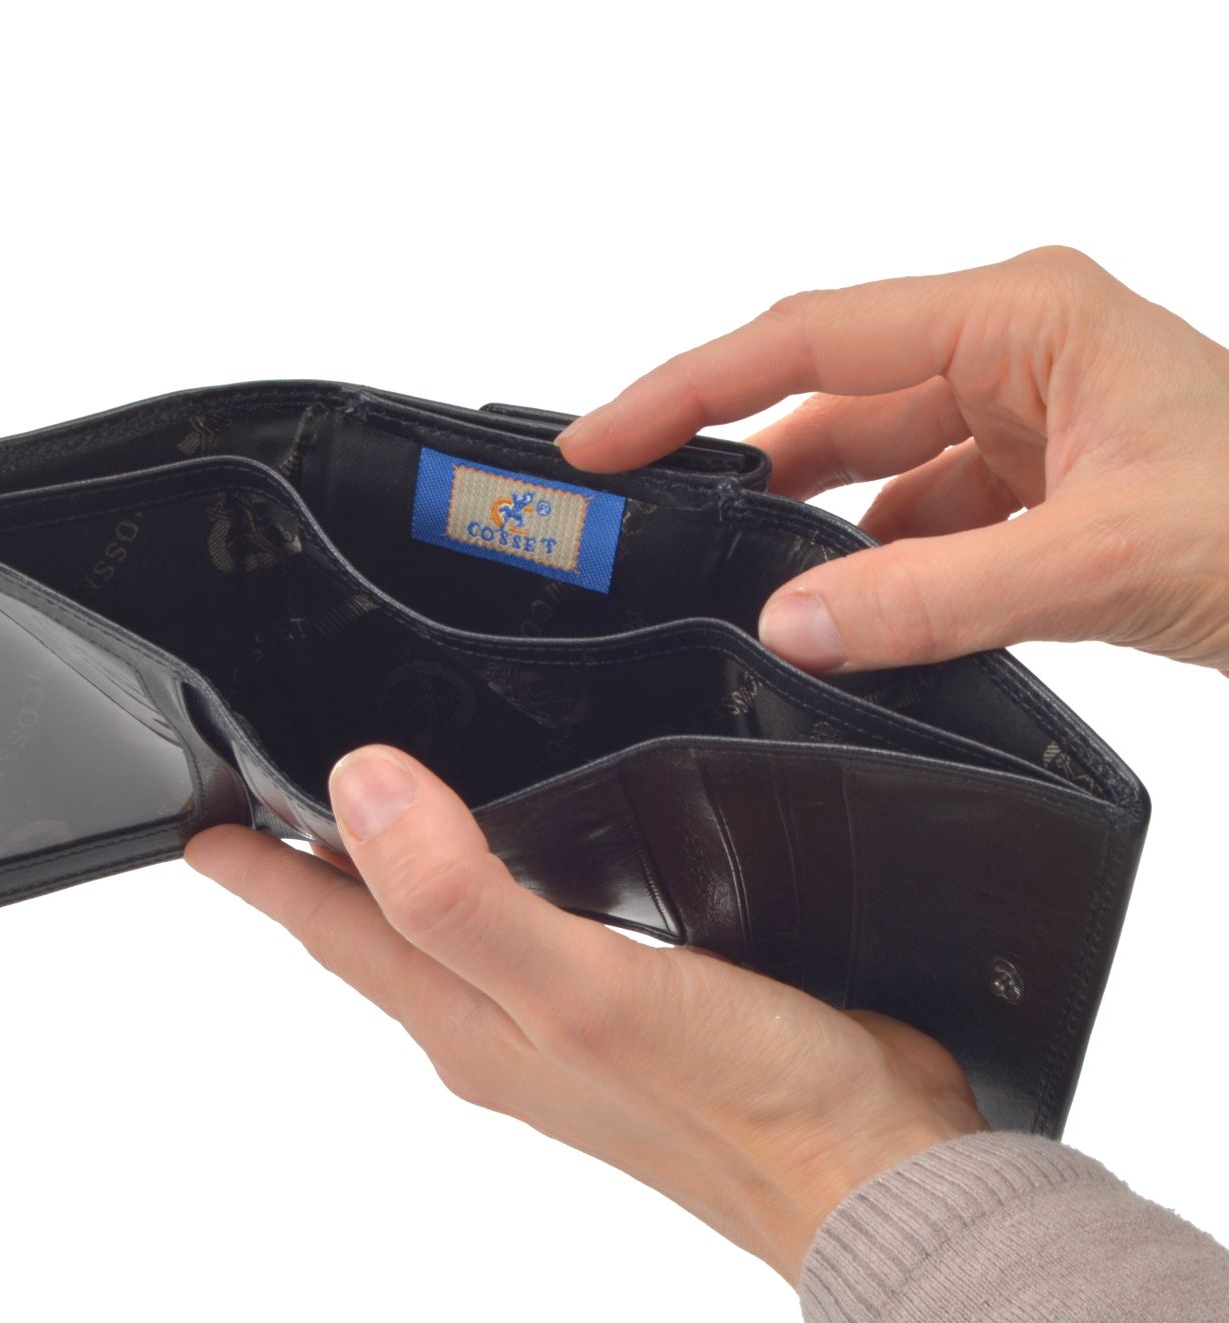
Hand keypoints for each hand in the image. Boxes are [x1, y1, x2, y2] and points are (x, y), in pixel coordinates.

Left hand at [185, 745, 985, 1285]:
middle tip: (266, 813)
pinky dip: (491, 893)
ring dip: (395, 885)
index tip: (206, 825)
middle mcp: (499, 1027)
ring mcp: (559, 1025)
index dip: (263, 872)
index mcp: (467, 1021)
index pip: (332, 930)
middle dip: (312, 876)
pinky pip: (523, 938)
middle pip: (373, 937)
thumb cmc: (738, 1105)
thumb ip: (461, 893)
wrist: (868, 1174)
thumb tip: (359, 789)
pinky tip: (514, 871)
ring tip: (365, 832)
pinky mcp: (623, 1014)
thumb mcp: (577, 989)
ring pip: (445, 936)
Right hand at [555, 245, 1228, 676]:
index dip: (690, 389)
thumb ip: (931, 596)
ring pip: (871, 468)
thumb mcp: (1100, 558)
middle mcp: (1012, 353)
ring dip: (810, 527)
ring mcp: (1025, 423)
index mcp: (1019, 317)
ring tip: (736, 582)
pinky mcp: (1037, 489)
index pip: (810, 341)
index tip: (602, 442)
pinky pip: (920, 523)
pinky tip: (846, 614)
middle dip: (734, 460)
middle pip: (826, 399)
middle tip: (638, 519)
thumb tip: (790, 625)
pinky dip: (877, 570)